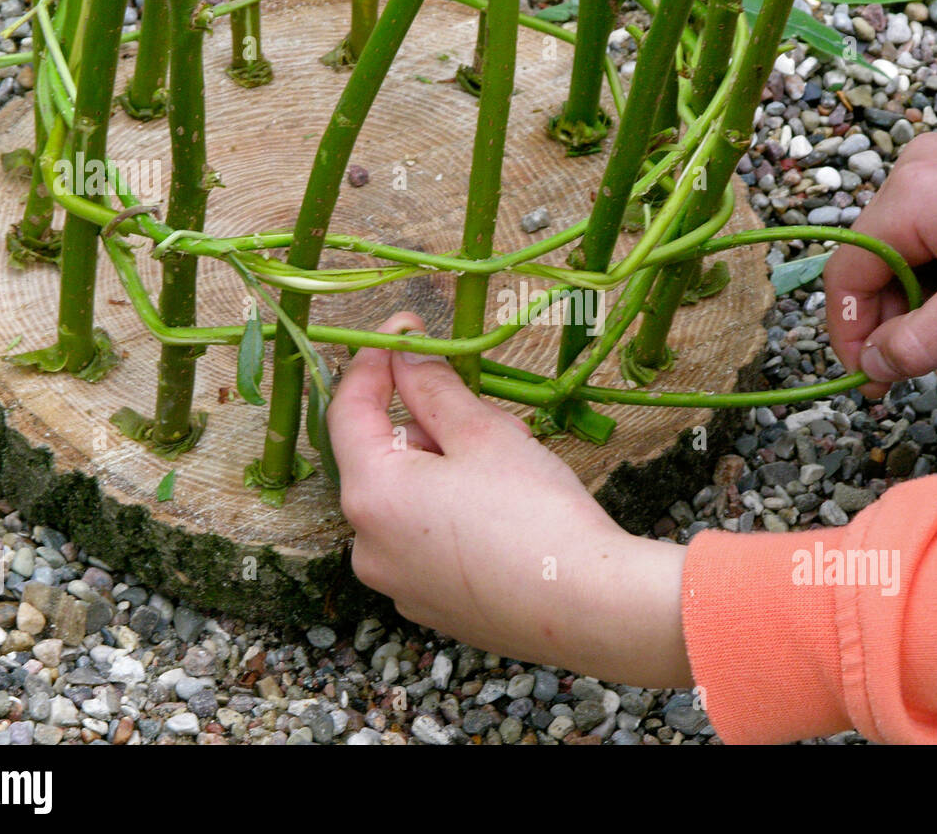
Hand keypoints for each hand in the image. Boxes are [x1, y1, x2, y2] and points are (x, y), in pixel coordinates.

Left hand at [328, 311, 692, 688]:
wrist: (589, 607)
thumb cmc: (536, 513)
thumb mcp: (483, 432)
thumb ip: (433, 387)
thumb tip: (403, 356)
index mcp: (371, 495)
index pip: (348, 410)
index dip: (374, 362)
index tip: (406, 330)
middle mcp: (368, 545)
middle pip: (384, 457)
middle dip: (430, 424)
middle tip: (490, 416)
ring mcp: (397, 583)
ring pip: (409, 499)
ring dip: (446, 467)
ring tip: (511, 467)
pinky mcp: (430, 606)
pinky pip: (427, 540)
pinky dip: (453, 513)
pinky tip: (506, 513)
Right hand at [824, 133, 936, 396]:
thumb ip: (917, 343)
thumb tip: (870, 368)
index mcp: (905, 199)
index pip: (846, 276)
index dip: (851, 334)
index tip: (871, 379)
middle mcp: (908, 174)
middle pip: (875, 268)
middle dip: (907, 321)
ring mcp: (932, 171)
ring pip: (904, 258)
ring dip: (932, 304)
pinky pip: (928, 239)